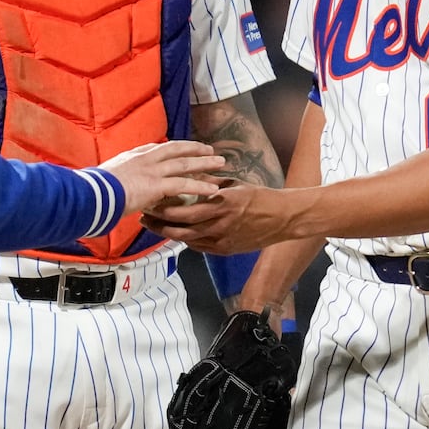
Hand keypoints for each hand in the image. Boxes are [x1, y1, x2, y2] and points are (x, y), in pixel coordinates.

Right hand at [102, 141, 225, 216]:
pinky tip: (213, 189)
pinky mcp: (157, 184)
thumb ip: (118, 180)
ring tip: (221, 164)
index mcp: (133, 155)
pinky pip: (184, 184)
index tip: (184, 148)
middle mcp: (145, 158)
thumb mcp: (106, 178)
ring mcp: (152, 170)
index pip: (158, 148)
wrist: (92, 193)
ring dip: (205, 163)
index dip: (174, 148)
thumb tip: (116, 188)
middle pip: (176, 149)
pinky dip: (201, 186)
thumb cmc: (94, 189)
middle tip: (211, 150)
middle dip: (195, 149)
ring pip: (185, 164)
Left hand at [140, 183, 296, 253]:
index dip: (164, 210)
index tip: (151, 202)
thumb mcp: (234, 185)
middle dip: (159, 224)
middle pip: (181, 229)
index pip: (184, 211)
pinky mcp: (226, 250)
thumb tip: (190, 178)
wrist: (284, 218)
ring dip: (168, 234)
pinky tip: (175, 234)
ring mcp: (223, 240)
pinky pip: (199, 247)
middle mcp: (220, 224)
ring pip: (187, 240)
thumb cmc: (260, 197)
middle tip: (144, 218)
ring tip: (154, 227)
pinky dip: (185, 240)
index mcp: (221, 204)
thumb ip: (211, 184)